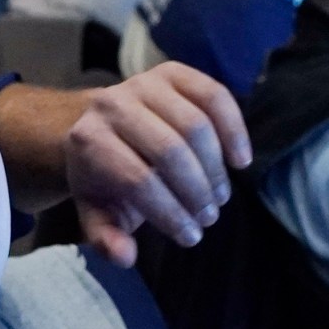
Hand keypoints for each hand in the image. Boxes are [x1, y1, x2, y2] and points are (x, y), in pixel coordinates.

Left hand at [0, 64, 251, 262]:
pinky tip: (240, 161)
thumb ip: (106, 237)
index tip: (190, 237)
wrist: (101, 126)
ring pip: (196, 125)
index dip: (169, 213)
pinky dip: (234, 129)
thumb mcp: (97, 211)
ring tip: (219, 197)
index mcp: (88, 140)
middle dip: (196, 192)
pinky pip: (215, 96)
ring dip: (215, 168)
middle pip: (170, 152)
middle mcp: (113, 104)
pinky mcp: (173, 72)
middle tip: (209, 218)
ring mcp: (144, 83)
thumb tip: (125, 256)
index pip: (137, 181)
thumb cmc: (103, 177)